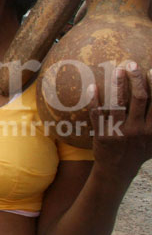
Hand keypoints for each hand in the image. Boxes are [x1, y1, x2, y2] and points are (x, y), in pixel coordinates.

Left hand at [88, 63, 151, 179]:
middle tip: (132, 63)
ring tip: (117, 69)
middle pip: (141, 98)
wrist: (117, 170)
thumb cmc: (138, 151)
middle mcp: (138, 130)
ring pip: (118, 103)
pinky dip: (94, 99)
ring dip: (118, 84)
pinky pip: (97, 113)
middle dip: (138, 79)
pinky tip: (92, 86)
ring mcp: (119, 132)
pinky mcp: (102, 134)